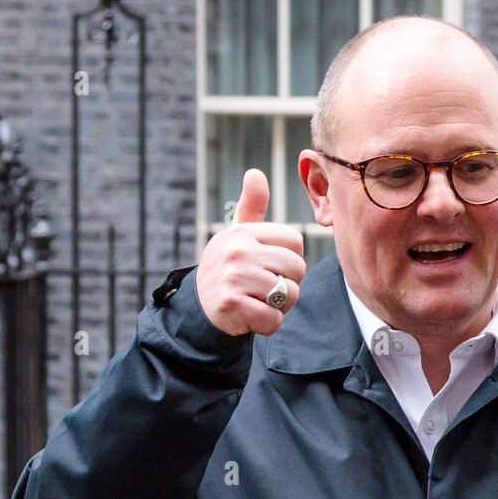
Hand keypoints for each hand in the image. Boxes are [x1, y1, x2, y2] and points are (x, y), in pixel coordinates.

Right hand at [195, 169, 305, 336]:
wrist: (200, 307)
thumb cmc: (228, 269)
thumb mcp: (237, 235)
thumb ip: (251, 207)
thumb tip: (255, 173)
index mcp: (244, 232)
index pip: (295, 242)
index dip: (290, 260)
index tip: (270, 267)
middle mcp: (238, 250)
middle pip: (297, 268)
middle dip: (288, 284)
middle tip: (265, 289)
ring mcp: (234, 277)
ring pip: (289, 295)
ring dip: (280, 307)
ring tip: (258, 302)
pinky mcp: (231, 304)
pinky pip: (273, 319)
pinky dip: (268, 325)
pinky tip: (252, 317)